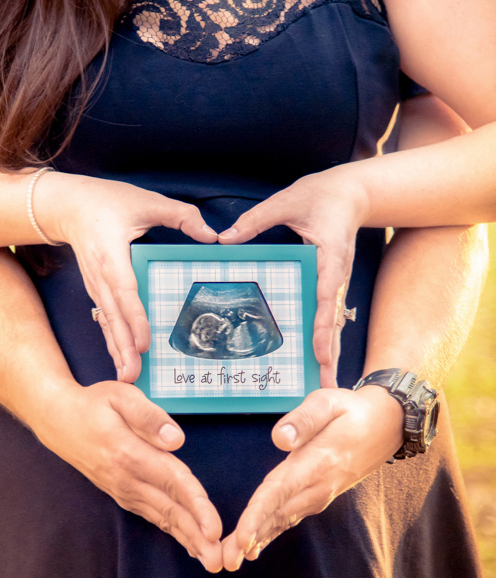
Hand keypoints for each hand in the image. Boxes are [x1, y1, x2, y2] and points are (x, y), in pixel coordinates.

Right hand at [36, 380, 223, 570]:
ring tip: (211, 561)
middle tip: (222, 562)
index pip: (172, 483)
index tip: (216, 529)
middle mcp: (126, 479)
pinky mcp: (121, 494)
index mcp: (130, 454)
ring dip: (188, 540)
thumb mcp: (120, 397)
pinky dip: (172, 531)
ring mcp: (123, 490)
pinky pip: (152, 515)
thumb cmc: (93, 404)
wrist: (58, 420)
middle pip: (170, 510)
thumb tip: (177, 440)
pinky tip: (190, 543)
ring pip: (162, 518)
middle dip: (197, 537)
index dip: (197, 506)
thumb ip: (149, 417)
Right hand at [44, 173, 217, 382]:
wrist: (67, 206)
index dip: (135, 319)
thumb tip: (212, 235)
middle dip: (123, 348)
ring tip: (127, 377)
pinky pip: (105, 319)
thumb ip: (181, 216)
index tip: (145, 343)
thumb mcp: (146, 201)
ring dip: (116, 351)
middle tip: (132, 375)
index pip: (125, 292)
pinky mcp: (96, 290)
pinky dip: (112, 340)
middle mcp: (100, 276)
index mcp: (112, 255)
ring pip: (107, 323)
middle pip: (113, 318)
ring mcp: (96, 285)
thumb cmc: (105, 202)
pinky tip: (120, 358)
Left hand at [218, 166, 369, 387]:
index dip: (322, 326)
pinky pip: (325, 312)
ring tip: (327, 382)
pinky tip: (317, 357)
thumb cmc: (324, 195)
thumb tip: (224, 238)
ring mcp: (334, 281)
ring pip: (332, 321)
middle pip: (333, 320)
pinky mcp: (329, 282)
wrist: (353, 191)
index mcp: (330, 257)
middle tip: (329, 386)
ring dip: (329, 351)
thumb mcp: (287, 201)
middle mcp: (336, 275)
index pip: (326, 297)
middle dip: (331, 354)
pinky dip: (323, 335)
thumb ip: (256, 220)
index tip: (320, 352)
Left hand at [221, 386, 403, 570]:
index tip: (241, 536)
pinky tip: (251, 549)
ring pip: (282, 521)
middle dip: (250, 538)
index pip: (280, 492)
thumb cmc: (351, 410)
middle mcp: (317, 486)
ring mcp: (318, 495)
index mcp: (316, 463)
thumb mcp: (329, 402)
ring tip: (231, 561)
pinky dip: (268, 534)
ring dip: (256, 541)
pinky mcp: (316, 496)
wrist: (386, 424)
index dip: (258, 515)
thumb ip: (303, 419)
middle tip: (225, 562)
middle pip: (276, 514)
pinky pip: (289, 518)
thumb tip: (279, 439)